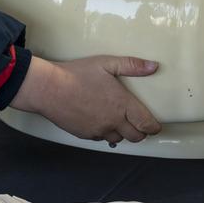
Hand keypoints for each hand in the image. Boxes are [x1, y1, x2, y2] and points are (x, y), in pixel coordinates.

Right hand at [11, 55, 160, 143]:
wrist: (49, 89)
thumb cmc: (76, 74)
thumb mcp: (106, 63)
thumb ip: (132, 65)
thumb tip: (154, 66)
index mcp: (122, 104)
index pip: (147, 124)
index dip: (154, 127)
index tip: (154, 125)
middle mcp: (113, 121)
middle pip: (136, 137)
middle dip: (140, 132)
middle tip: (138, 125)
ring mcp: (98, 130)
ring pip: (118, 140)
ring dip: (121, 133)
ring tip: (118, 123)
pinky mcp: (85, 134)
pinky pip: (100, 138)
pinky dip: (103, 133)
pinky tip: (99, 122)